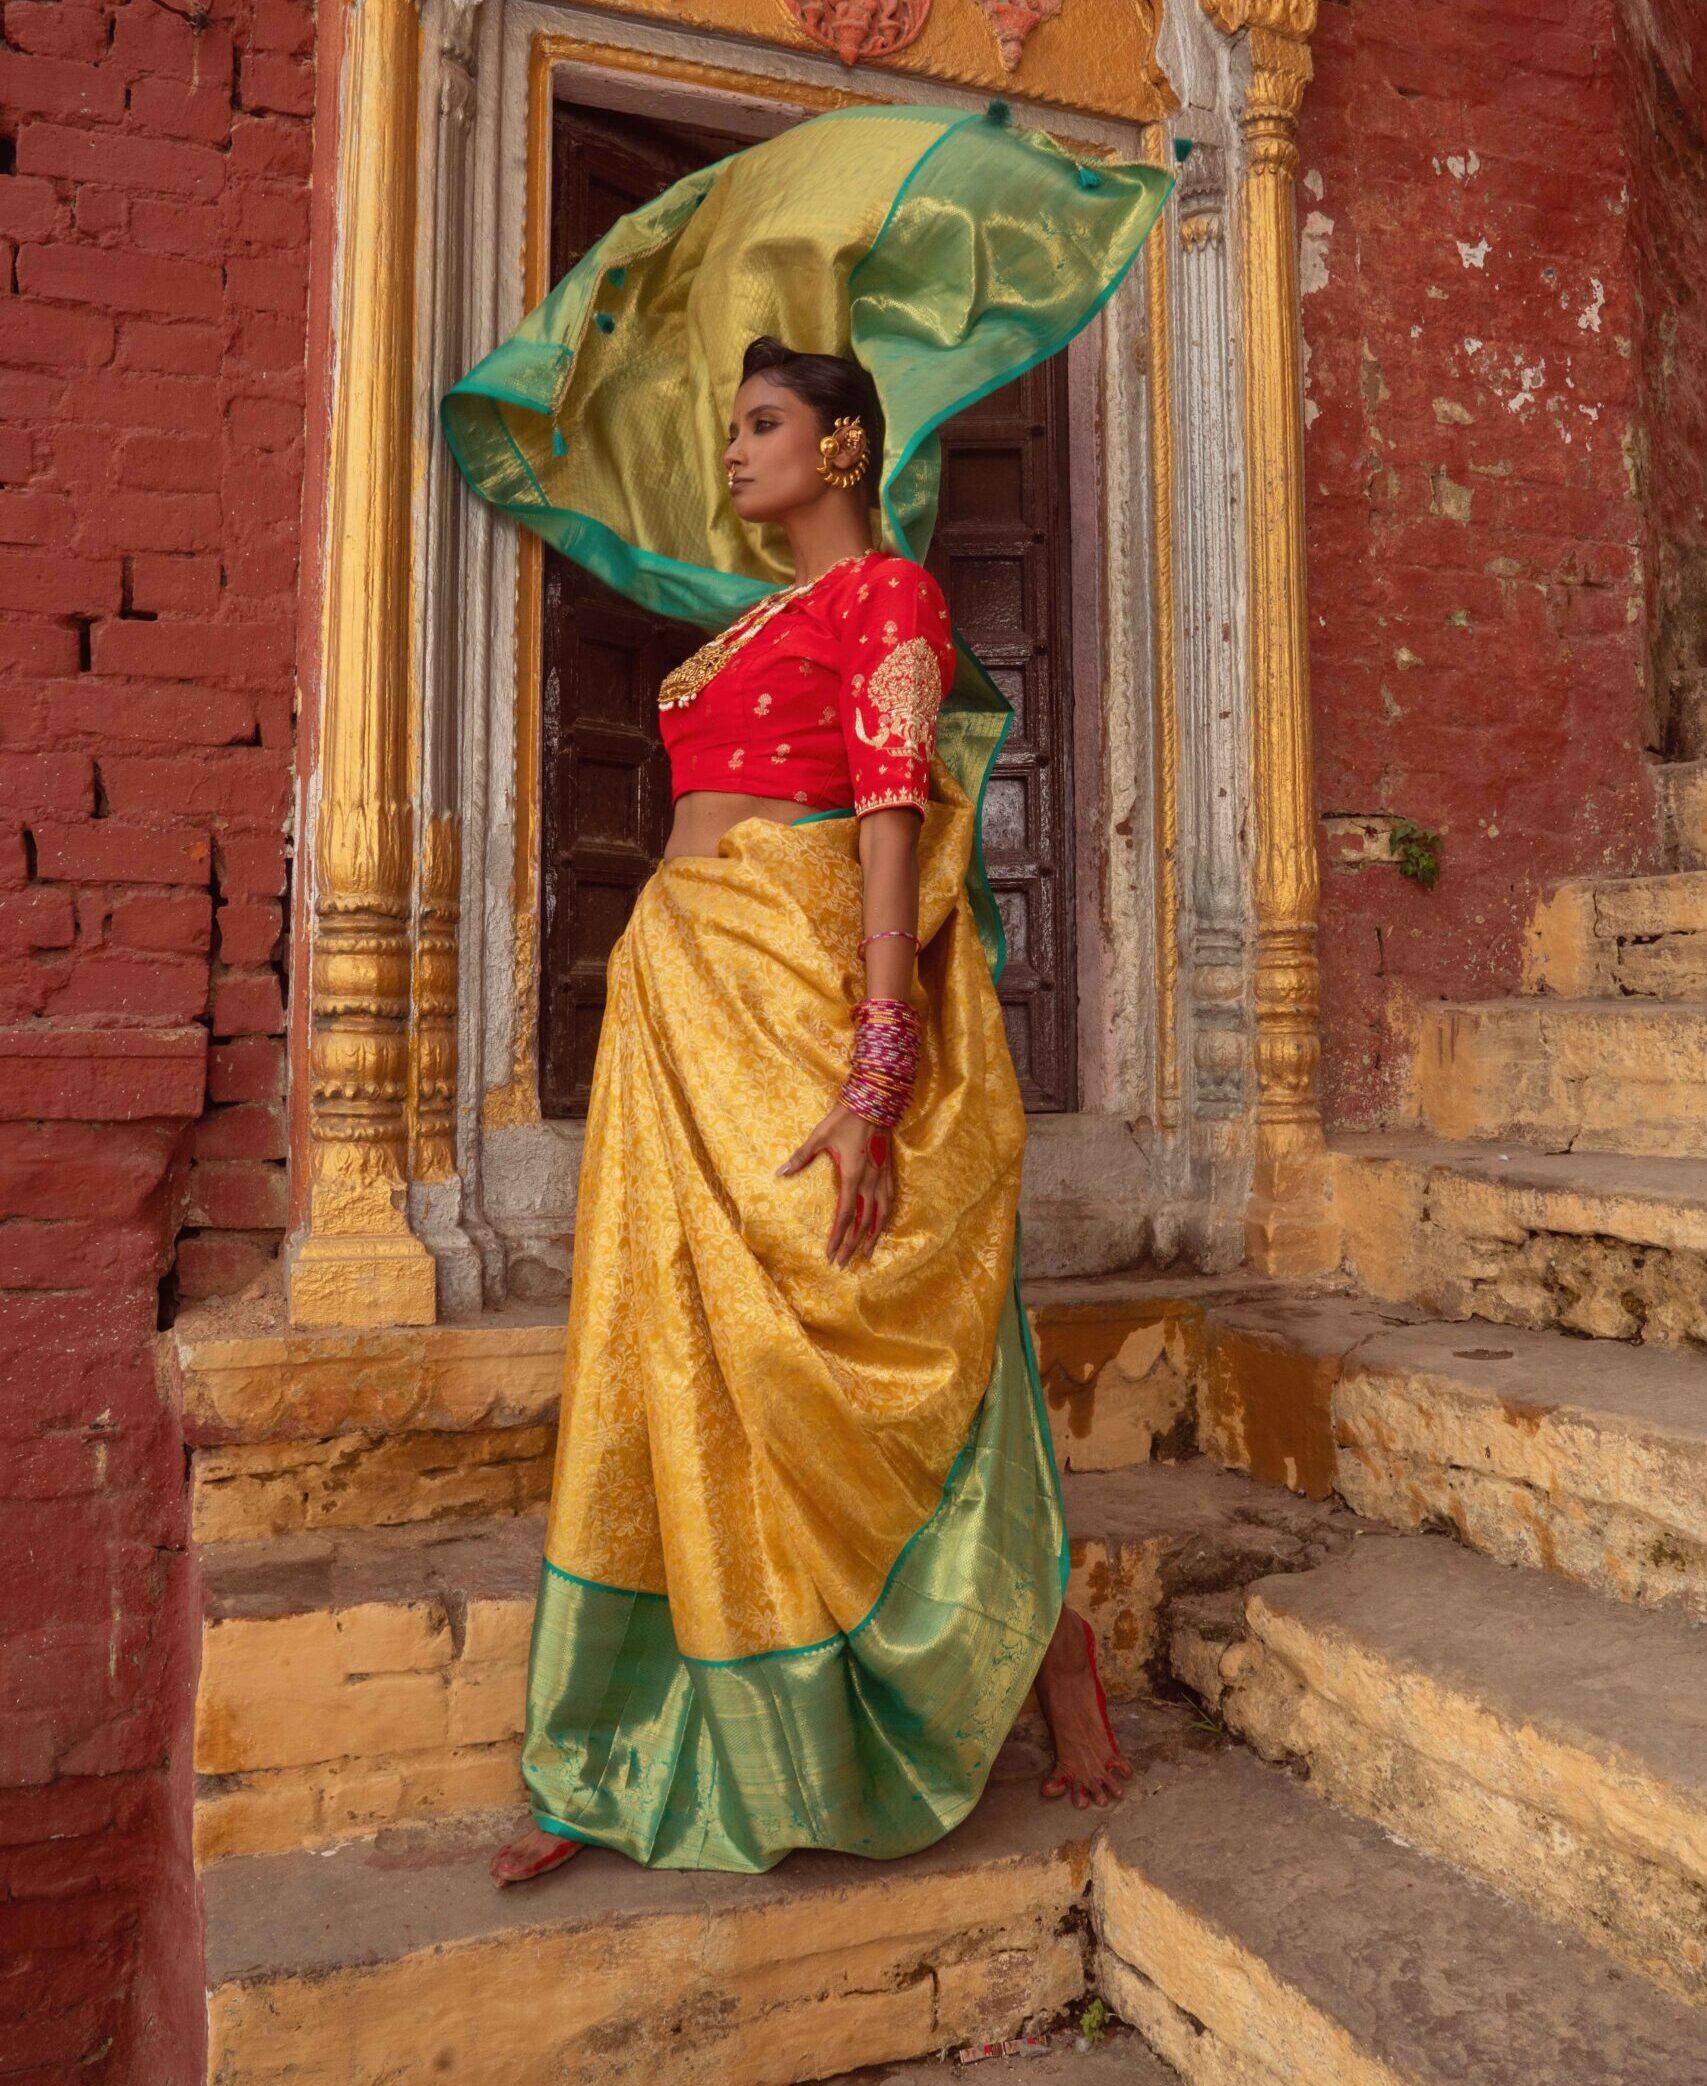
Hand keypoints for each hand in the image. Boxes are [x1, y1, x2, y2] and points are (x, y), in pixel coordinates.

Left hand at [777, 1102, 895, 1264]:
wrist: (874, 1102)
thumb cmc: (844, 1119)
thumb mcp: (819, 1137)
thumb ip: (801, 1158)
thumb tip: (780, 1173)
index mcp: (853, 1176)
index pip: (845, 1216)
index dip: (837, 1238)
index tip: (830, 1254)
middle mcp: (870, 1182)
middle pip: (863, 1223)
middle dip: (852, 1246)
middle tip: (843, 1263)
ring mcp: (882, 1177)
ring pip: (881, 1216)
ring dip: (874, 1237)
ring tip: (868, 1254)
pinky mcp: (889, 1171)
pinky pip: (891, 1201)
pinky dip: (887, 1218)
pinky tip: (884, 1227)